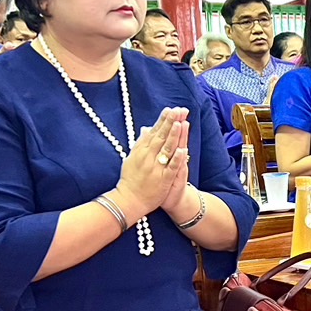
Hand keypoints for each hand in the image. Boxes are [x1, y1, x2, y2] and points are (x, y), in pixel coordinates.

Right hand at [115, 107, 188, 221]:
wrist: (128, 200)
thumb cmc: (130, 179)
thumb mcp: (132, 158)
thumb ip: (140, 143)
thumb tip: (146, 129)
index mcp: (140, 151)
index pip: (153, 132)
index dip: (162, 121)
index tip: (170, 109)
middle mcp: (147, 157)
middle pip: (160, 137)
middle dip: (169, 123)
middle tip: (178, 110)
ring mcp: (155, 168)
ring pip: (165, 149)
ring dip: (172, 136)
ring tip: (179, 123)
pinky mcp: (162, 180)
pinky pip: (170, 168)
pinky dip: (176, 159)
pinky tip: (182, 150)